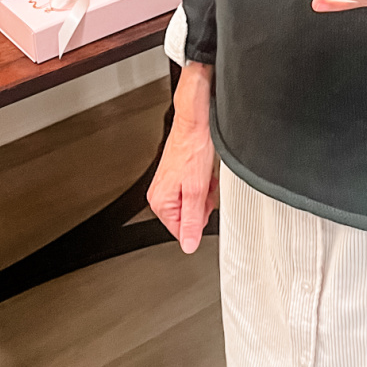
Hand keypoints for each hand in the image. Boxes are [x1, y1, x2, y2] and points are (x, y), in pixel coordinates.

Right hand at [148, 62, 218, 252]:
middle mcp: (159, 193)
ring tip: (205, 178)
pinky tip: (205, 172)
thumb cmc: (193, 148)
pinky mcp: (176, 174)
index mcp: (160, 201)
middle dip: (201, 206)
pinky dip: (202, 184)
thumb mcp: (197, 190)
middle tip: (207, 190)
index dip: (198, 222)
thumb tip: (189, 245)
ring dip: (203, 194)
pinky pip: (192, 190)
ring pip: (191, 203)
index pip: (180, 231)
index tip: (205, 207)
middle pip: (186, 217)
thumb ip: (194, 220)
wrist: (195, 121)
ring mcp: (167, 183)